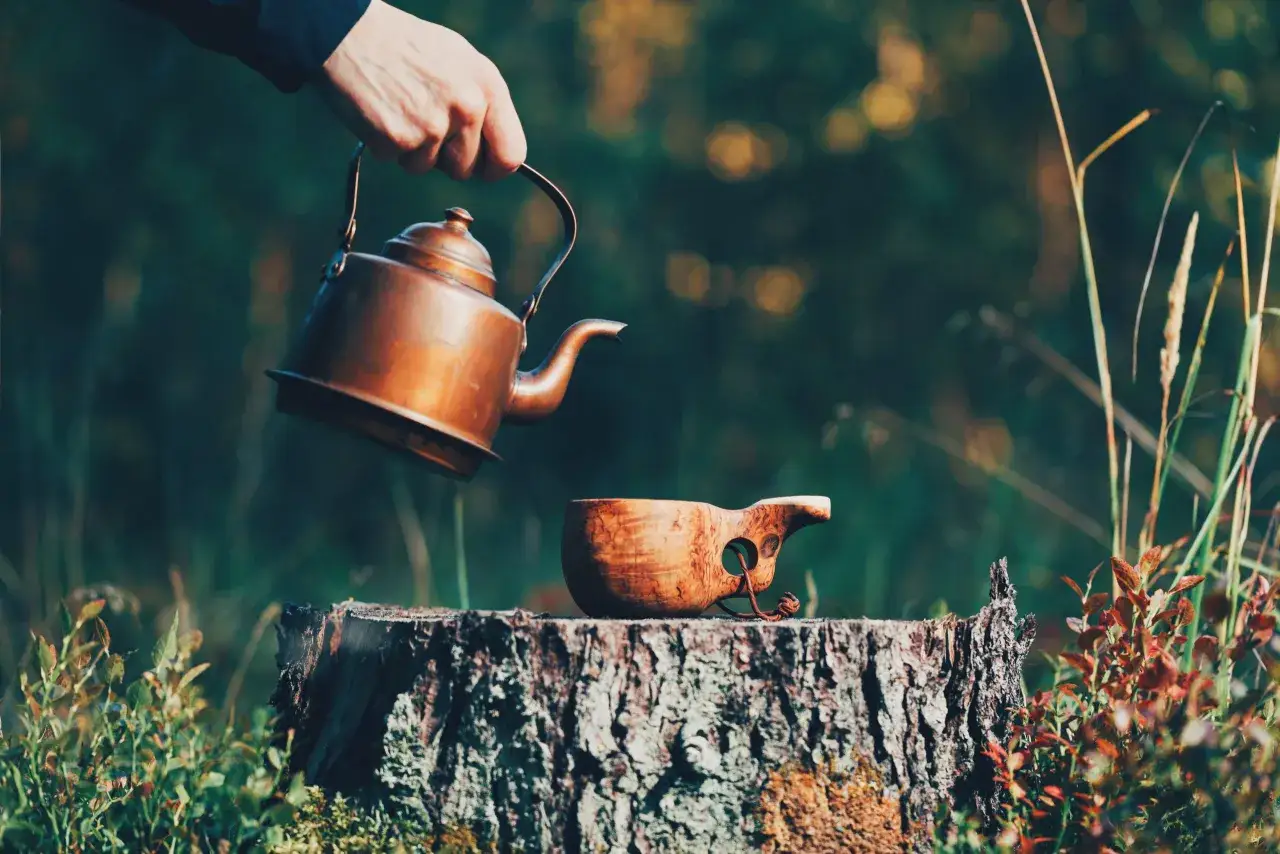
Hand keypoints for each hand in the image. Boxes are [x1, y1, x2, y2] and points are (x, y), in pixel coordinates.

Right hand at [318, 0, 526, 180]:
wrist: (347, 31)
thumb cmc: (404, 46)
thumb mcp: (459, 61)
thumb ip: (481, 102)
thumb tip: (494, 148)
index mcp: (488, 87)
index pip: (511, 154)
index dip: (494, 168)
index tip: (481, 168)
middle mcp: (467, 108)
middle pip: (466, 169)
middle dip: (444, 158)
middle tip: (422, 123)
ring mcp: (433, 125)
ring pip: (429, 167)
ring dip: (412, 150)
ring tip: (399, 108)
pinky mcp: (399, 138)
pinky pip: (398, 161)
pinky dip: (386, 144)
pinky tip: (380, 111)